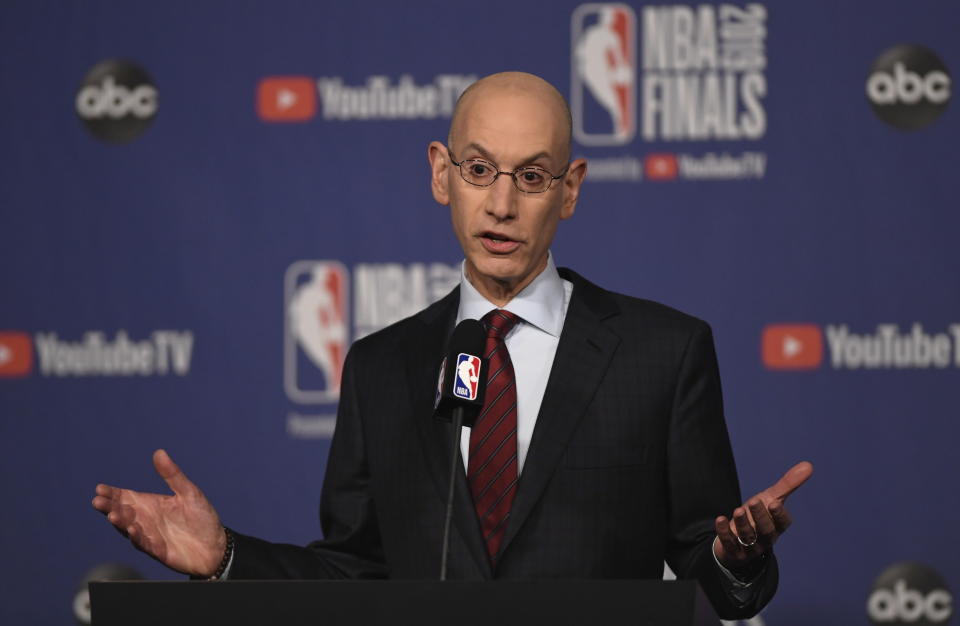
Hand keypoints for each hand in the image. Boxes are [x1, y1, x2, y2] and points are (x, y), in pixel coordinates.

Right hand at [91, 449, 226, 576]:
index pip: (126, 497)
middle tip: (98, 501)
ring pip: (129, 529)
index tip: (99, 488)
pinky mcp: (159, 551)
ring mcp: (150, 536)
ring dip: (121, 522)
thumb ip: (172, 475)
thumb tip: (159, 452)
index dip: (112, 493)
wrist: (216, 546)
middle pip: (122, 512)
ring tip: (113, 515)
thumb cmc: (202, 518)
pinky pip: (145, 544)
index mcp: (151, 504)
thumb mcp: (189, 492)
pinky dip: (137, 537)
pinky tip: (132, 530)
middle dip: (109, 507)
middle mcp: (147, 520)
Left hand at [713, 461, 812, 575]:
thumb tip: (808, 465)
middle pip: (766, 531)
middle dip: (760, 516)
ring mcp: (749, 547)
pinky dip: (724, 532)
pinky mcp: (732, 550)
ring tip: (738, 510)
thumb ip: (788, 485)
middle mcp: (765, 538)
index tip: (775, 503)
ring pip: (747, 537)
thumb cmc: (758, 516)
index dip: (779, 514)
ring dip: (743, 523)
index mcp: (777, 526)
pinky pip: (729, 543)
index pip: (782, 523)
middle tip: (754, 501)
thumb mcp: (771, 499)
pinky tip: (721, 519)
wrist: (738, 541)